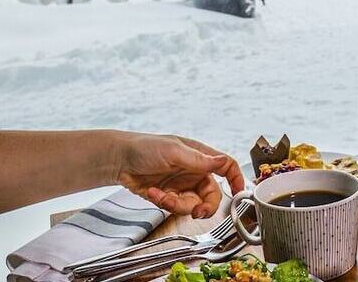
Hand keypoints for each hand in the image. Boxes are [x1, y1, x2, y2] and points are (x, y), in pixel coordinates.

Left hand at [113, 133, 244, 218]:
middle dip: (205, 205)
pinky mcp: (169, 196)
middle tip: (197, 211)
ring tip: (162, 197)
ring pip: (193, 204)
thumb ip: (199, 160)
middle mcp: (194, 171)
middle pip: (212, 194)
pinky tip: (153, 192)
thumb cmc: (145, 147)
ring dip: (178, 205)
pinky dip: (164, 203)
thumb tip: (223, 162)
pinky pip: (175, 207)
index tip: (239, 192)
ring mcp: (182, 185)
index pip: (226, 166)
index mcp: (200, 156)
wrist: (118, 160)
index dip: (236, 179)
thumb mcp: (174, 152)